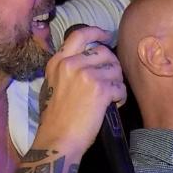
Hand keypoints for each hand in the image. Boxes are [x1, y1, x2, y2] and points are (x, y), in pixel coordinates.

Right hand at [35, 26, 125, 153]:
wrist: (58, 139)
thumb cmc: (55, 119)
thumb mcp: (51, 85)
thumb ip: (65, 70)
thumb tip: (84, 62)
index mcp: (58, 61)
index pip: (79, 35)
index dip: (96, 32)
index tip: (106, 35)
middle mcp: (72, 64)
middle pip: (103, 52)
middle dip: (112, 65)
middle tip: (111, 80)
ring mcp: (87, 75)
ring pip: (115, 69)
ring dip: (117, 83)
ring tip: (111, 97)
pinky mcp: (100, 90)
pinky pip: (120, 87)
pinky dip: (120, 97)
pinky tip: (113, 106)